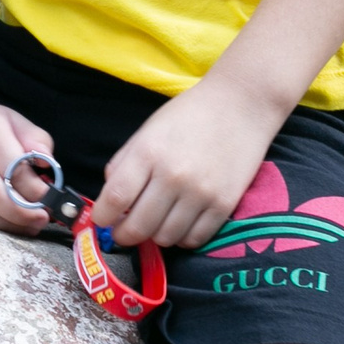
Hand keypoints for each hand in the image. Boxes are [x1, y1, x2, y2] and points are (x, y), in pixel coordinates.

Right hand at [0, 96, 58, 235]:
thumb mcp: (14, 120)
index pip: (14, 168)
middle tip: (41, 219)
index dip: (35, 191)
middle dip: (21, 213)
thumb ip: (37, 139)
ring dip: (7, 224)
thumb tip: (49, 166)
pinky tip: (6, 223)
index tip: (50, 201)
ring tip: (27, 225)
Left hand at [95, 78, 279, 249]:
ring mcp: (200, 193)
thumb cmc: (189, 114)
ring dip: (155, 236)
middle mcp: (173, 176)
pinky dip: (182, 238)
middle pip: (138, 227)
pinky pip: (195, 239)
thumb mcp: (148, 130)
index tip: (102, 221)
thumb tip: (111, 200)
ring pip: (165, 238)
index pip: (115, 198)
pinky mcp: (224, 204)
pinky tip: (179, 223)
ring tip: (156, 222)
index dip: (103, 217)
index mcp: (148, 152)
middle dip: (124, 235)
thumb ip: (124, 163)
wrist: (240, 104)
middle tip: (125, 230)